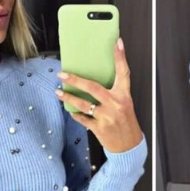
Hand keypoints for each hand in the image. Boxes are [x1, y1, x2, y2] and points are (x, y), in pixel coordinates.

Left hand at [55, 37, 143, 153]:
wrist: (130, 147)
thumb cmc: (126, 124)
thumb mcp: (125, 105)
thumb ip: (113, 93)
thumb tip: (94, 83)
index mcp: (124, 96)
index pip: (123, 72)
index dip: (120, 57)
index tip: (117, 43)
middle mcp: (115, 104)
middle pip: (93, 87)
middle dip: (75, 80)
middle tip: (63, 75)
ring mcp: (107, 117)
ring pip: (83, 104)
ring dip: (69, 98)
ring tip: (59, 92)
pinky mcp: (99, 128)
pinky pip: (83, 119)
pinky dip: (76, 114)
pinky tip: (71, 111)